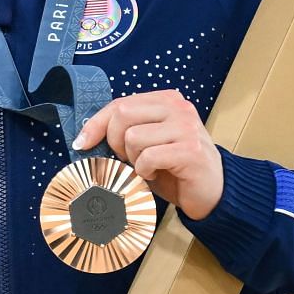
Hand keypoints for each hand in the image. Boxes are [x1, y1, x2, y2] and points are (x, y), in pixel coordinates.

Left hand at [73, 89, 223, 219]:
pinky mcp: (190, 150)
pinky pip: (148, 157)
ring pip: (133, 137)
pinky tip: (158, 174)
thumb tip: (86, 137)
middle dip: (115, 141)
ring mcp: (187, 128)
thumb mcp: (146, 144)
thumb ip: (125, 132)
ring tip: (149, 167)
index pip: (120, 104)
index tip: (82, 143)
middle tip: (128, 158)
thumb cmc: (173, 168)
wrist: (211, 193)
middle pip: (123, 114)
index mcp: (166, 101)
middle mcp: (179, 108)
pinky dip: (145, 171)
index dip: (96, 124)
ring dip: (133, 159)